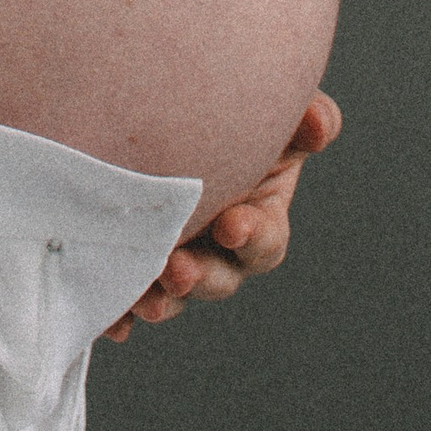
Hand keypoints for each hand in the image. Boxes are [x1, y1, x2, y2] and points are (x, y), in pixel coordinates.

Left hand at [100, 94, 341, 345]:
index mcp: (257, 217)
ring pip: (171, 292)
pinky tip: (112, 321)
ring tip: (143, 299)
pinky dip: (120, 313)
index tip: (231, 226)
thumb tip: (318, 122)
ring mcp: (176, 257)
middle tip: (176, 270)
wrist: (167, 108)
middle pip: (216, 277)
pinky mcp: (135, 263)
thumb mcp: (271, 115)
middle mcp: (218, 248)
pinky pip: (126, 295)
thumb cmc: (229, 110)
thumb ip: (303, 119)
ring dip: (160, 299)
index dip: (252, 237)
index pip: (264, 240)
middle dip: (198, 277)